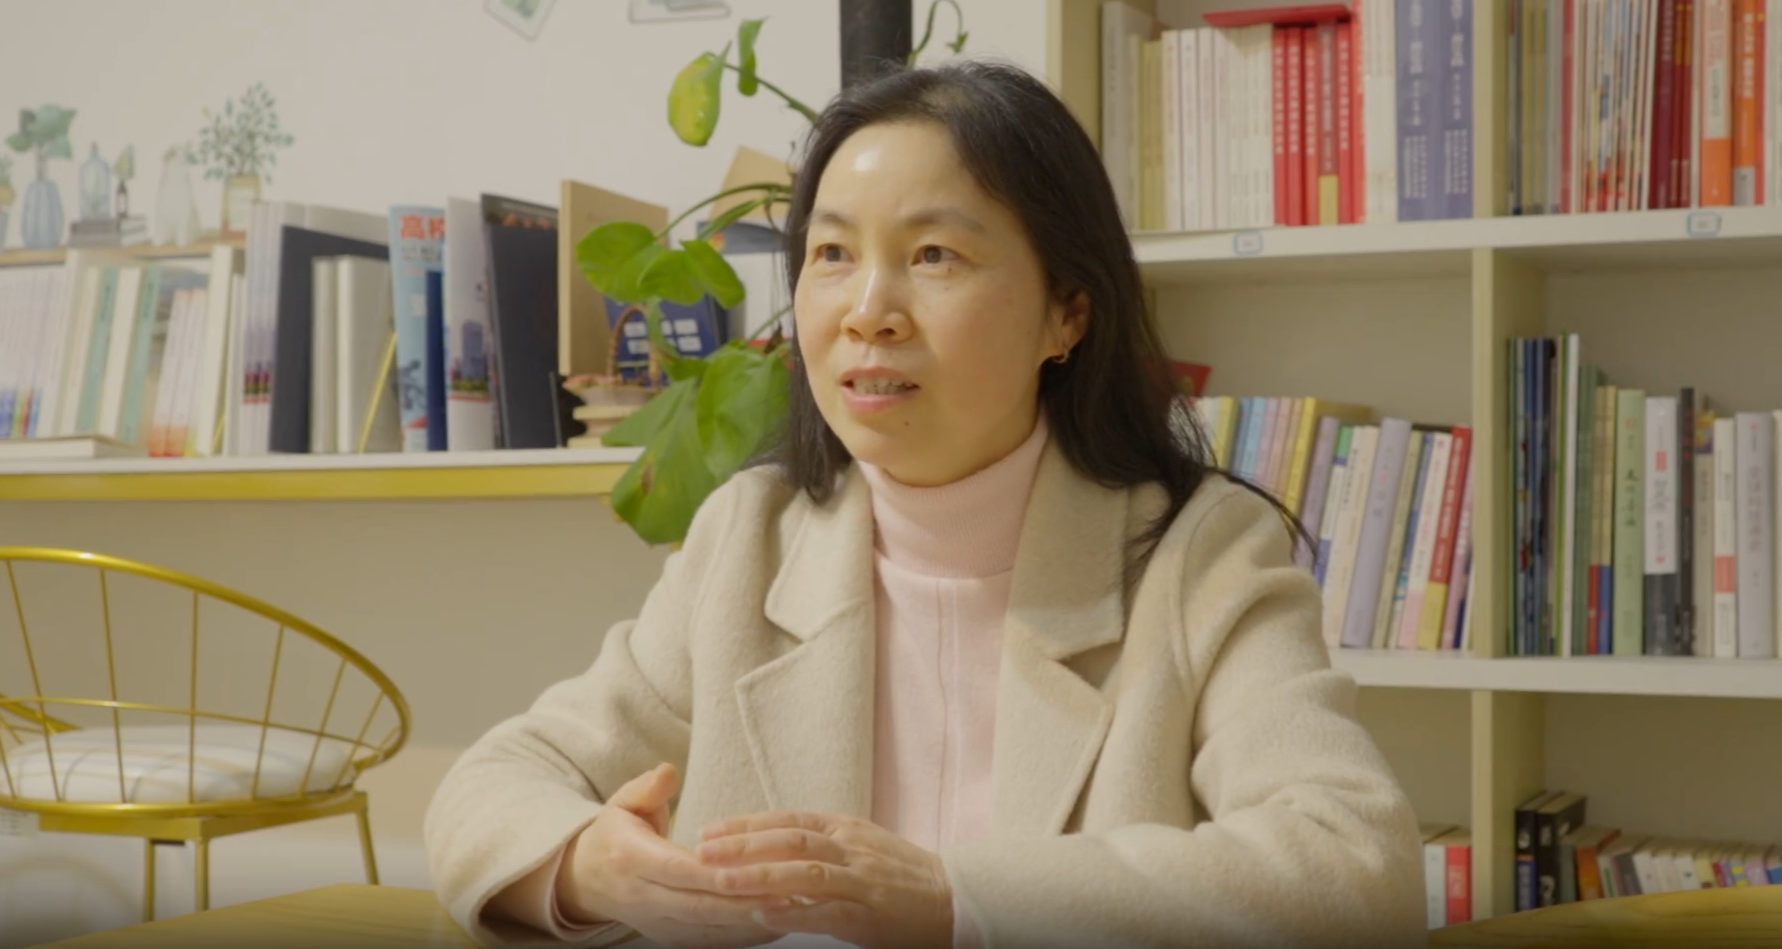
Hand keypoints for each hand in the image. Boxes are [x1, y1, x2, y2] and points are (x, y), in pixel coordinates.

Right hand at [563, 763, 792, 948]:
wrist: (585, 879)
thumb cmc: (615, 833)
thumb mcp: (624, 801)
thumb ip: (648, 787)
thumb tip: (669, 773)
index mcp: (631, 858)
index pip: (678, 869)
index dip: (717, 873)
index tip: (755, 868)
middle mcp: (642, 896)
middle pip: (699, 905)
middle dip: (746, 902)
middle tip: (791, 893)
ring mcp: (655, 922)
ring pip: (708, 928)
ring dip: (751, 922)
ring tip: (794, 909)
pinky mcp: (668, 937)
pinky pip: (708, 940)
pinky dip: (742, 936)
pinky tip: (775, 924)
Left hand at [697, 811, 953, 948]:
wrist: (955, 899)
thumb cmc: (902, 876)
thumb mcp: (862, 845)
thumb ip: (821, 842)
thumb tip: (770, 843)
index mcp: (846, 829)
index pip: (788, 819)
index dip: (747, 824)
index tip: (710, 830)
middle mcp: (852, 849)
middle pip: (791, 839)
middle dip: (743, 844)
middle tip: (702, 849)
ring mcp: (862, 881)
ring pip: (805, 872)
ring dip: (760, 876)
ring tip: (722, 880)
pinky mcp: (871, 914)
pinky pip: (828, 912)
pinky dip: (795, 913)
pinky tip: (765, 916)